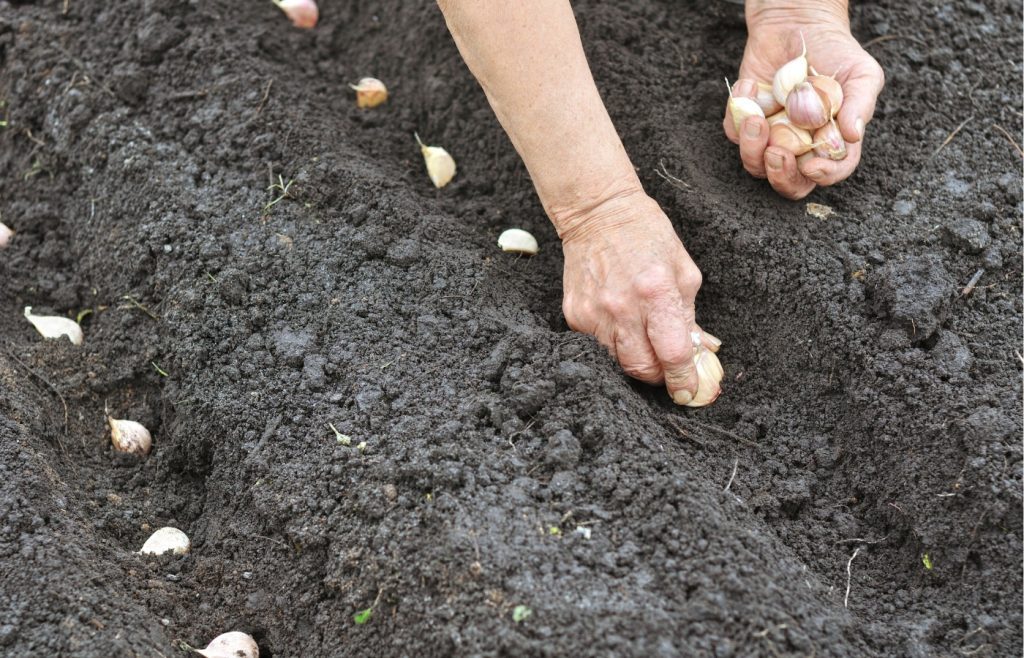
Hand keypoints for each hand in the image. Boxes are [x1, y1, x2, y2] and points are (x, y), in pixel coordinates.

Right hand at [558, 190, 720, 405]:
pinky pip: (598, 347)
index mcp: (656, 292)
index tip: (689, 391)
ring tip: (645, 341)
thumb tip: (702, 352)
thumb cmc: (646, 236)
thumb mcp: (683, 271)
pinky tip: (622, 324)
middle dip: (659, 375)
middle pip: (642, 368)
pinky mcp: (574, 316)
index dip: (684, 379)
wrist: (597, 214)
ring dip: (636, 360)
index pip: (673, 353)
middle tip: (668, 368)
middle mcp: (622, 307)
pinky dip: (614, 345)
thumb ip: (690, 316)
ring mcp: (593, 314)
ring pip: (618, 363)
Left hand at [722, 3, 883, 198]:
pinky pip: (732, 132)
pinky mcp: (745, 120)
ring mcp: (771, 135)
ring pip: (755, 163)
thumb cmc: (836, 51)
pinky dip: (736, 112)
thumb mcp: (861, 73)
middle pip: (788, 182)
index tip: (812, 166)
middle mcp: (800, 146)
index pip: (831, 171)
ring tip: (754, 118)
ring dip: (751, 147)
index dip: (824, 176)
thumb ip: (860, 104)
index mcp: (831, 142)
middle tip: (776, 153)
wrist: (799, 23)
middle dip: (780, 175)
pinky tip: (750, 85)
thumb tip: (853, 135)